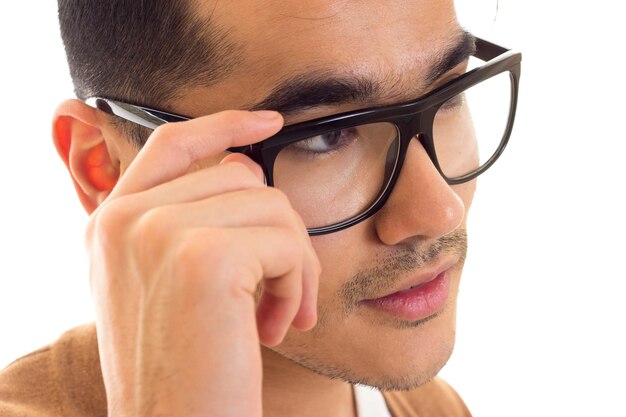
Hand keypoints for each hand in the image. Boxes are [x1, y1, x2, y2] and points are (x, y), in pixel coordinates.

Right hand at [86, 110, 320, 416]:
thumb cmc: (184, 366)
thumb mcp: (168, 287)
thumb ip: (190, 221)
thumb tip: (242, 167)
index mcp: (110, 224)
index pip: (173, 143)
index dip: (224, 124)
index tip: (269, 121)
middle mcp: (124, 221)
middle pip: (241, 178)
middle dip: (277, 234)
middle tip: (279, 294)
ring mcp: (158, 233)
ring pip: (272, 206)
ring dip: (293, 264)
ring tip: (278, 315)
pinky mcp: (203, 259)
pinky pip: (285, 242)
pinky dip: (297, 283)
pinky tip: (277, 327)